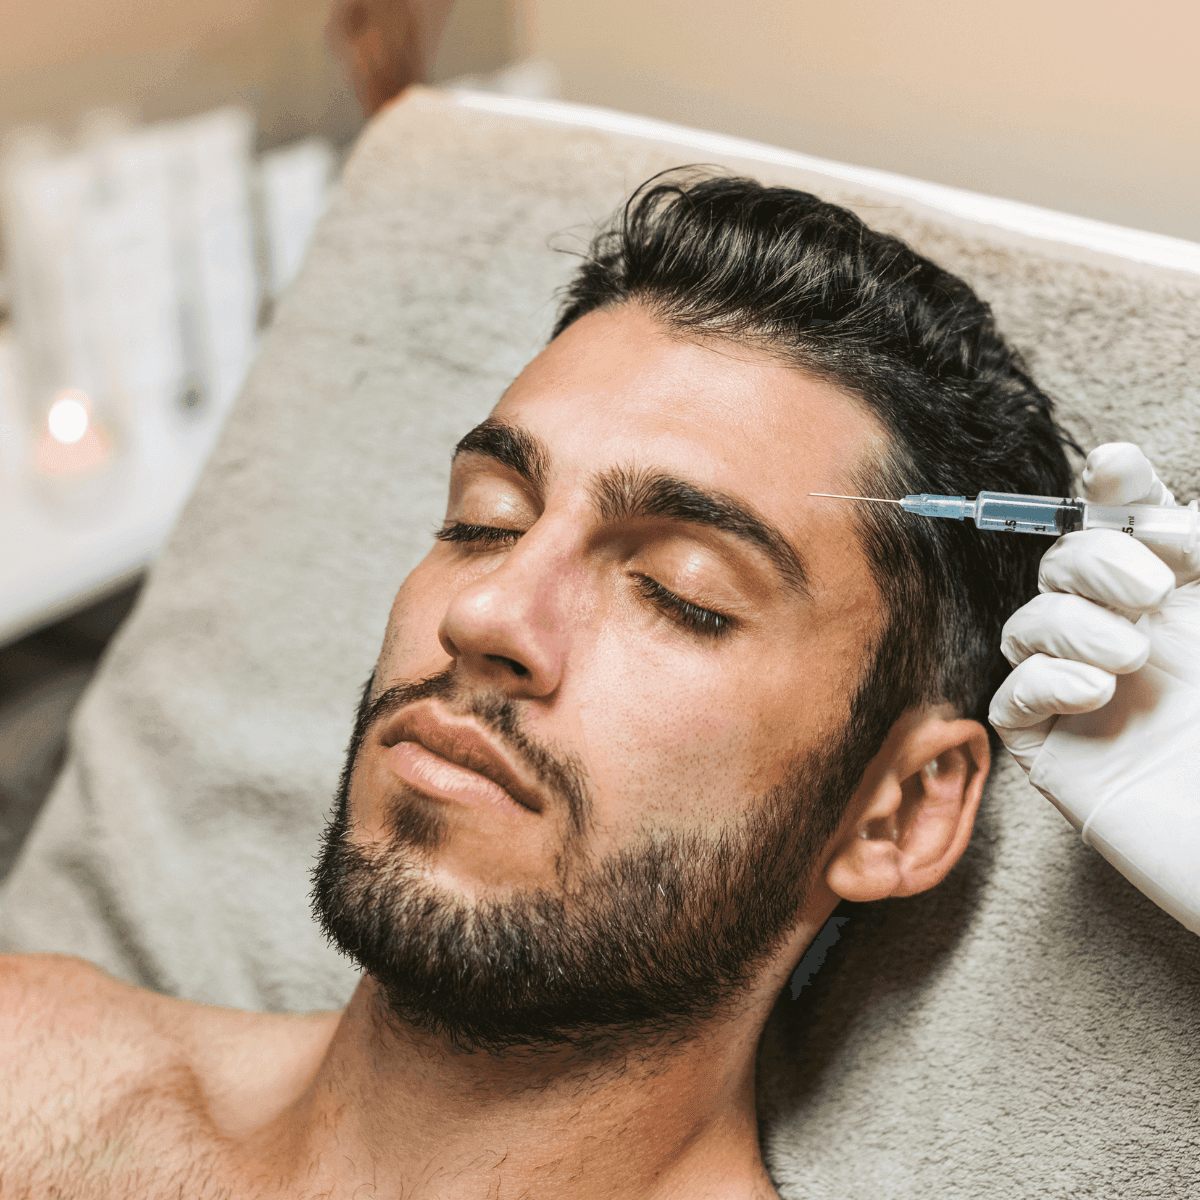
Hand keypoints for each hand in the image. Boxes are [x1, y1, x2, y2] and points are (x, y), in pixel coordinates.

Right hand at [989, 443, 1199, 934]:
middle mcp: (1132, 643)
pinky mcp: (1055, 755)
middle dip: (1095, 558)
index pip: (1130, 532)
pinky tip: (1096, 693)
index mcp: (1185, 610)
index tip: (1117, 468)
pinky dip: (1042, 679)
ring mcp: (1088, 699)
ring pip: (1028, 626)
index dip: (1115, 494)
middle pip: (1064, 566)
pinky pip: (1012, 698)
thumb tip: (1146, 486)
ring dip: (1070, 623)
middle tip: (1154, 591)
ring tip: (1132, 659)